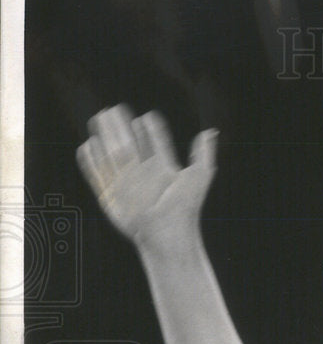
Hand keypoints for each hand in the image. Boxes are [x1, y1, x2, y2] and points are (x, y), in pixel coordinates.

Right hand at [77, 105, 217, 255]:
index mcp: (163, 167)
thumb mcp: (199, 177)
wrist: (166, 234)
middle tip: (114, 109)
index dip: (150, 128)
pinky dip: (91, 158)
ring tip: (100, 118)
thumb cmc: (185, 208)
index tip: (147, 117)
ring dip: (104, 135)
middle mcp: (143, 173)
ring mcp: (125, 182)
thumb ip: (203, 154)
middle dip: (120, 125)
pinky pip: (95, 172)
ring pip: (110, 152)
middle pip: (129, 142)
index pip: (155, 141)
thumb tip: (211, 131)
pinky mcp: (109, 194)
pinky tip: (90, 144)